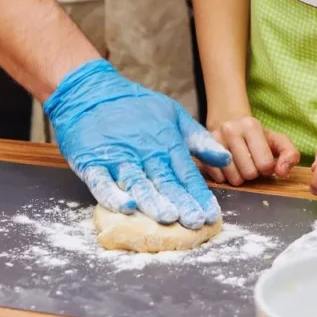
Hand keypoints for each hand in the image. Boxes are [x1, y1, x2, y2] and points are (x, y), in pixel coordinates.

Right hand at [45, 59, 231, 228]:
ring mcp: (118, 157)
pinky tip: (127, 207)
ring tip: (167, 218)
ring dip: (152, 201)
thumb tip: (226, 158)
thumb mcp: (173, 115)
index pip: (186, 174)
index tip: (211, 215)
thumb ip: (199, 140)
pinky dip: (114, 195)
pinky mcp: (92, 162)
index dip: (199, 195)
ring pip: (137, 182)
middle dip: (181, 203)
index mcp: (166, 142)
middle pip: (165, 181)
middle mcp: (144, 151)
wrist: (91, 94)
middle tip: (194, 223)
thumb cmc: (136, 107)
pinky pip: (102, 182)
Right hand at [204, 116, 298, 184]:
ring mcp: (213, 141)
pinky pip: (218, 179)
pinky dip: (226, 178)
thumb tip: (281, 173)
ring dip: (239, 177)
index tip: (264, 162)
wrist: (228, 122)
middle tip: (251, 164)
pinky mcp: (202, 152)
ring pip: (233, 178)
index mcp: (251, 126)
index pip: (265, 164)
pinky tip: (228, 167)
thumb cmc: (256, 136)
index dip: (267, 168)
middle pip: (249, 173)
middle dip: (253, 173)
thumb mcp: (277, 140)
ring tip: (239, 166)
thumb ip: (289, 154)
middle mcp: (230, 130)